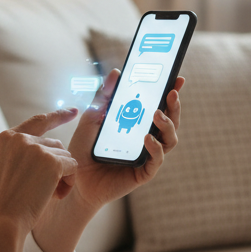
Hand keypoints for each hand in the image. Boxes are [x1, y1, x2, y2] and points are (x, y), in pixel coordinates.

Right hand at [0, 109, 78, 251]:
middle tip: (47, 190)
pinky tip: (56, 195)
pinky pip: (73, 167)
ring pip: (65, 156)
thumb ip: (20, 155)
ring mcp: (35, 148)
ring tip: (48, 195)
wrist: (1, 222)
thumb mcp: (4, 170)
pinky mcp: (51, 161)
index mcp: (6, 138)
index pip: (37, 121)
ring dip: (63, 176)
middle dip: (57, 166)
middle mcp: (20, 138)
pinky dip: (69, 183)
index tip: (73, 111)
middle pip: (55, 145)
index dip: (58, 116)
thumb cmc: (3, 204)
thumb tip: (46, 150)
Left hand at [31, 72, 183, 251]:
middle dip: (174, 106)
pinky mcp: (143, 172)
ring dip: (167, 124)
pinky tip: (147, 138)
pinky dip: (155, 148)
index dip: (170, 92)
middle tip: (172, 92)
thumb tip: (116, 72)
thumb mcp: (91, 118)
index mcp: (138, 124)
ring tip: (157, 113)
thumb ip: (104, 97)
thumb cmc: (84, 149)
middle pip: (171, 121)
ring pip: (170, 139)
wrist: (74, 179)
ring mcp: (148, 156)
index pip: (159, 106)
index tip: (177, 77)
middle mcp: (148, 139)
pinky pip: (157, 160)